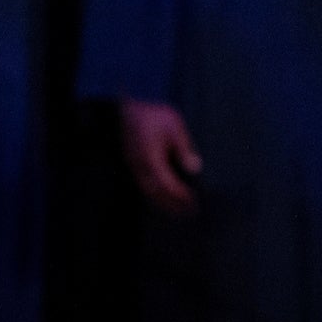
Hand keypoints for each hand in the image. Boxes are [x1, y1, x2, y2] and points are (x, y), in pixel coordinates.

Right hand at [119, 98, 202, 216]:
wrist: (127, 107)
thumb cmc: (152, 114)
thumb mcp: (173, 125)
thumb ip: (183, 147)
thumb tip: (194, 168)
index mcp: (150, 157)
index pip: (166, 183)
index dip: (179, 195)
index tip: (193, 202)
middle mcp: (139, 165)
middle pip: (155, 192)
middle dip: (172, 204)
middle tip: (188, 214)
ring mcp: (133, 165)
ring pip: (147, 190)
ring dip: (163, 202)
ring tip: (179, 211)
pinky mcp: (131, 163)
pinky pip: (143, 184)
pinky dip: (155, 193)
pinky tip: (165, 198)